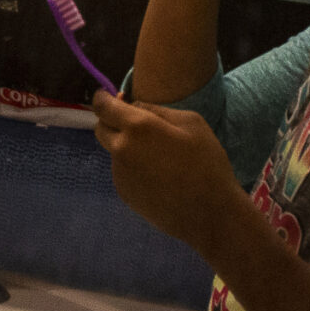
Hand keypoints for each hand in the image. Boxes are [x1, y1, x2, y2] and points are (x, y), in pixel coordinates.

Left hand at [91, 91, 249, 257]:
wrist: (208, 213)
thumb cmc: (206, 163)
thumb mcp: (191, 122)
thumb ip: (157, 110)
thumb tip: (134, 107)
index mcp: (137, 127)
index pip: (102, 106)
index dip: (102, 98)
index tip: (107, 97)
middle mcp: (121, 149)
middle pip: (101, 128)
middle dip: (111, 122)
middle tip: (136, 125)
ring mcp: (120, 174)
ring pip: (114, 151)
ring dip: (126, 146)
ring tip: (158, 158)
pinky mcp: (124, 193)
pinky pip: (123, 171)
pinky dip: (133, 168)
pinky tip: (158, 177)